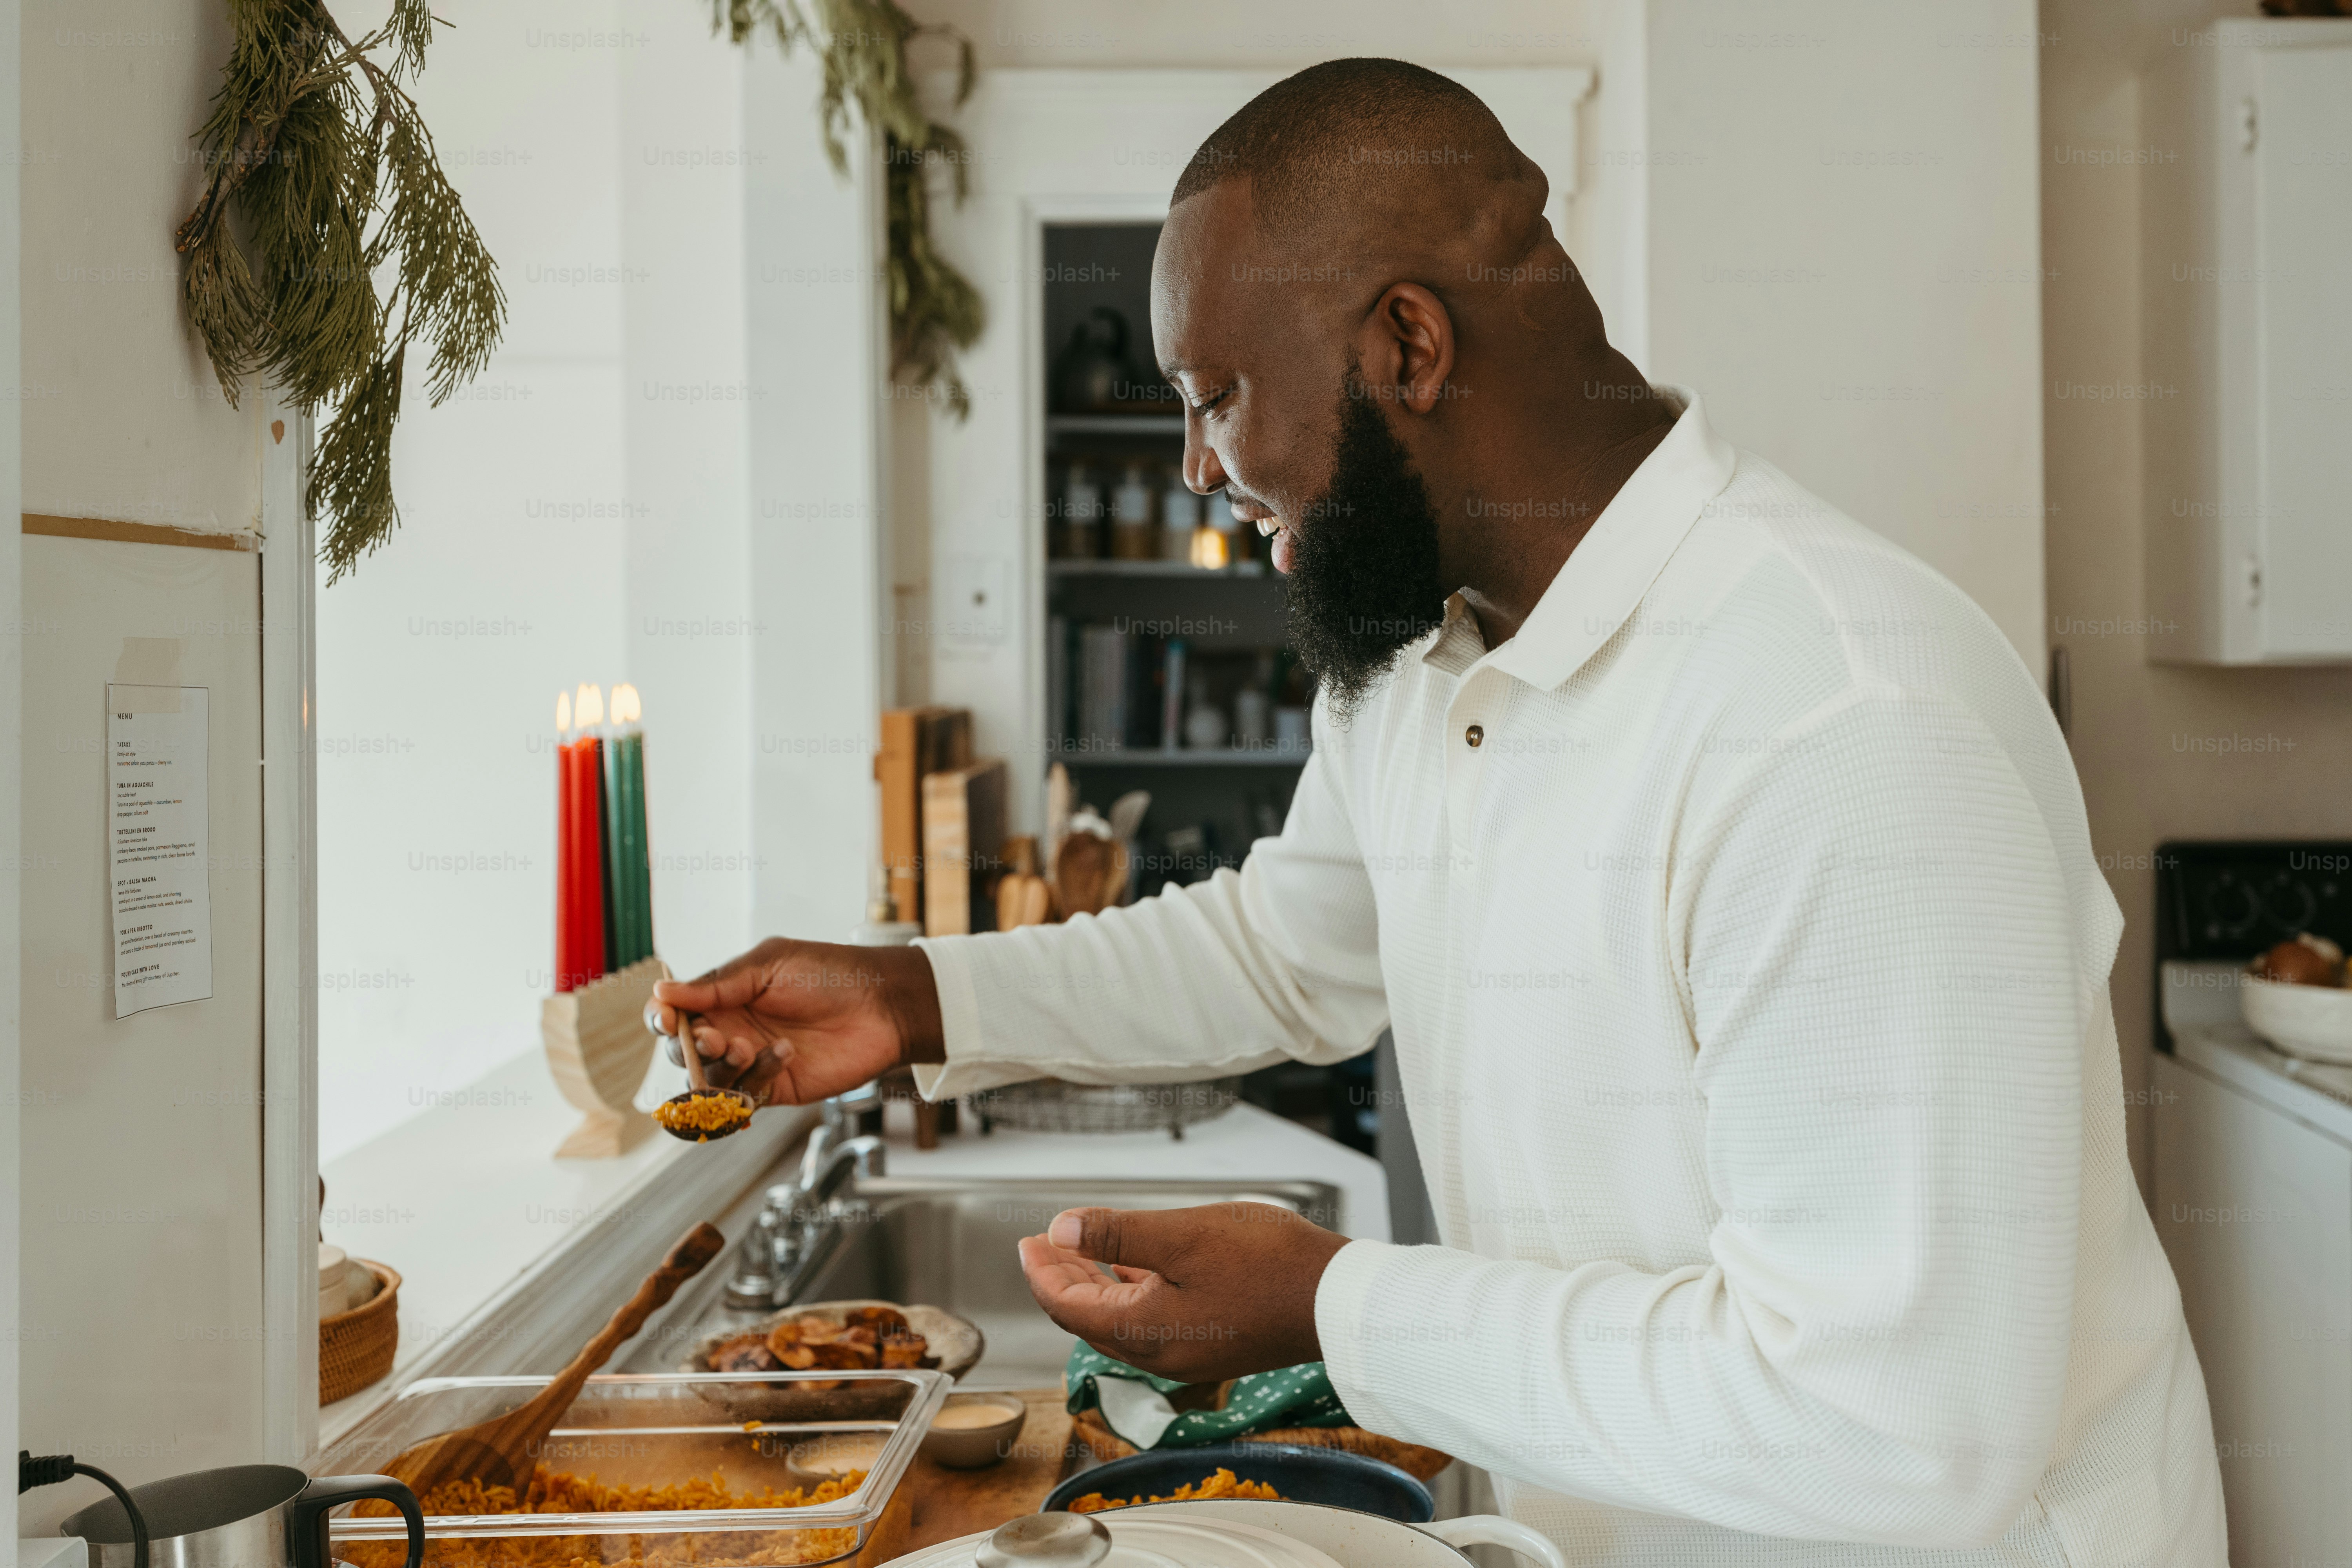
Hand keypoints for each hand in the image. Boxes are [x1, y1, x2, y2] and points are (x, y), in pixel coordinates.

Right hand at [647, 940, 942, 1106]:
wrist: (881, 1005)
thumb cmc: (830, 974)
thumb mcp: (769, 965)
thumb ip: (716, 984)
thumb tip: (662, 991)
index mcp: (724, 997)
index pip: (674, 1013)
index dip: (661, 1018)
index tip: (666, 1019)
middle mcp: (732, 1030)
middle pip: (683, 1053)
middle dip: (691, 1049)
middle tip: (717, 1038)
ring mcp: (751, 1062)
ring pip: (708, 1082)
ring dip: (722, 1067)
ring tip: (751, 1046)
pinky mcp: (774, 1088)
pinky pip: (744, 1098)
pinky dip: (757, 1079)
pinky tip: (786, 1054)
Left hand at [1017, 1203, 1351, 1382]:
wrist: (1336, 1300)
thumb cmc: (1268, 1264)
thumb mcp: (1183, 1236)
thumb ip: (1117, 1236)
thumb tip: (1060, 1232)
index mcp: (1145, 1331)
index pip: (1069, 1307)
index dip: (1042, 1272)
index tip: (1027, 1243)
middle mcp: (1160, 1354)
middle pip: (1089, 1318)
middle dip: (1062, 1279)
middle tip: (1042, 1245)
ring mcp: (1187, 1353)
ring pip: (1120, 1321)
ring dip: (1095, 1286)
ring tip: (1078, 1251)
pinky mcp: (1212, 1344)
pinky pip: (1152, 1322)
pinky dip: (1131, 1294)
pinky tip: (1133, 1270)